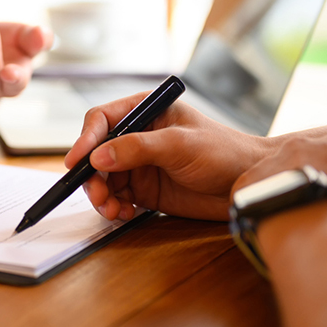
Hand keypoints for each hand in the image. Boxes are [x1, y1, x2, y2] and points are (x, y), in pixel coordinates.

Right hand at [66, 93, 271, 221]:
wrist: (248, 183)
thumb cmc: (223, 152)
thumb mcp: (179, 145)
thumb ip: (137, 148)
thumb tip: (98, 157)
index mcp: (145, 112)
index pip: (102, 120)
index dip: (85, 140)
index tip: (77, 162)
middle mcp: (137, 136)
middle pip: (97, 153)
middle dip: (92, 175)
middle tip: (98, 195)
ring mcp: (139, 164)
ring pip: (103, 178)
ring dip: (101, 195)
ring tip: (112, 210)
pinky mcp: (144, 189)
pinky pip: (117, 197)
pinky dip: (114, 207)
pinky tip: (124, 214)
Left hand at [233, 133, 326, 247]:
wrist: (307, 224)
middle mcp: (302, 143)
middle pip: (311, 167)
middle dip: (315, 188)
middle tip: (318, 215)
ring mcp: (271, 158)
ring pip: (280, 178)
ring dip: (286, 197)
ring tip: (294, 224)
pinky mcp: (247, 178)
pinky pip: (254, 194)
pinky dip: (261, 209)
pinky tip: (270, 226)